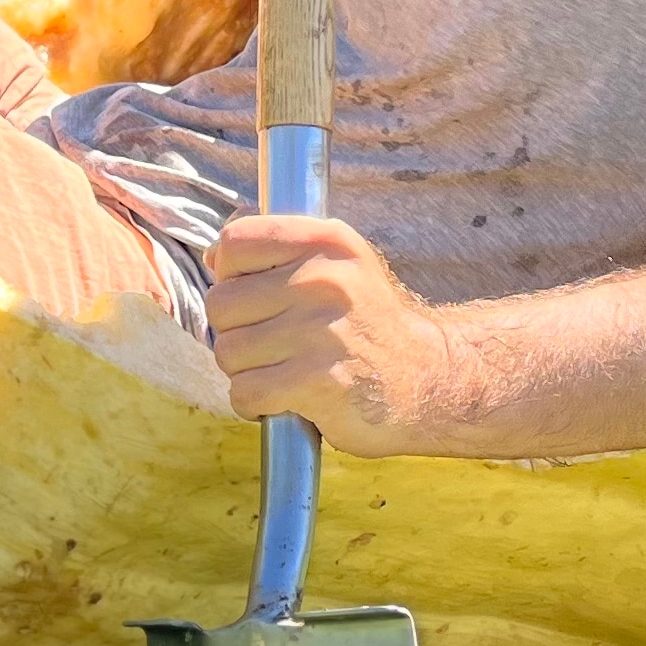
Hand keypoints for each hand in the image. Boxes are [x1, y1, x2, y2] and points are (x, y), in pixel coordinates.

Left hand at [203, 213, 473, 454]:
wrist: (430, 383)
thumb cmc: (368, 325)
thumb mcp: (338, 265)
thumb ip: (278, 250)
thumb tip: (214, 254)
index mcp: (326, 240)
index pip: (234, 242)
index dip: (231, 275)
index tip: (259, 297)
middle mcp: (325, 279)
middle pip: (221, 303)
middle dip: (236, 331)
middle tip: (275, 345)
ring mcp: (322, 331)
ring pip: (228, 352)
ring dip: (247, 372)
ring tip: (286, 371)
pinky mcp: (319, 382)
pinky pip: (245, 392)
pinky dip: (255, 404)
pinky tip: (286, 399)